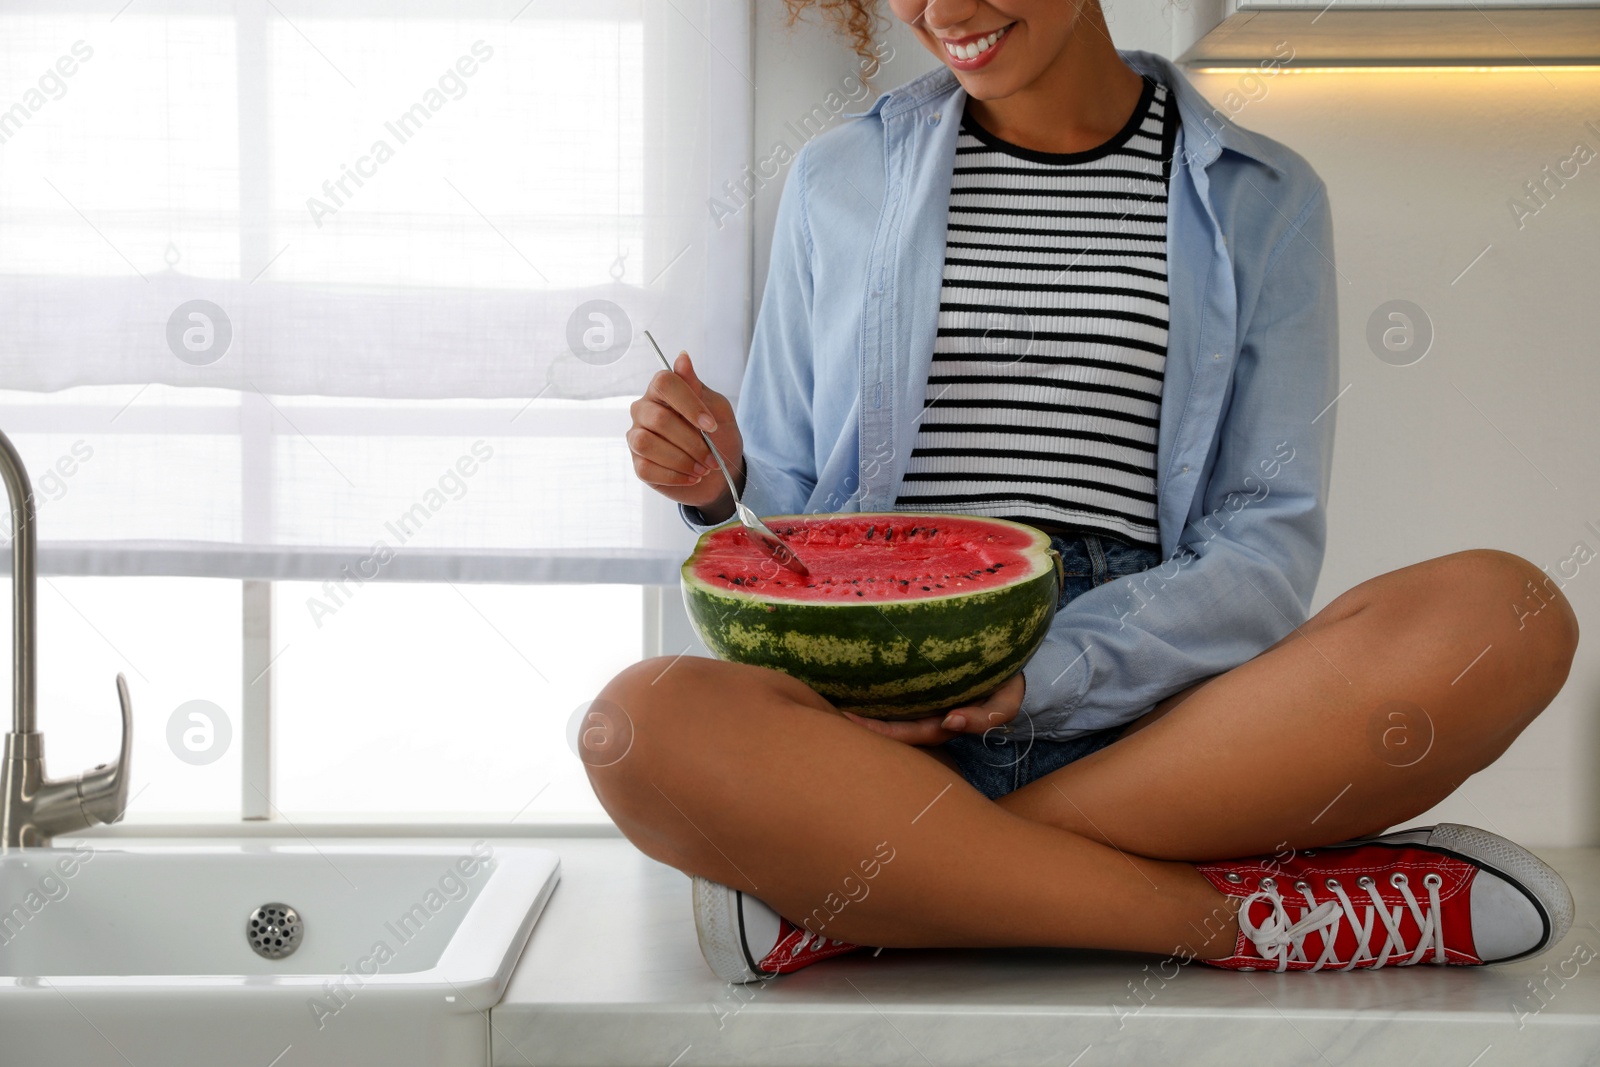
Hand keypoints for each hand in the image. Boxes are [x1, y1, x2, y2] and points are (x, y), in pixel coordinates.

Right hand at [627, 351, 743, 518]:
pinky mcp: (639, 464)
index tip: (711, 426)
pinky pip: (647, 468)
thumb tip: (682, 357)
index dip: (688, 404)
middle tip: (712, 458)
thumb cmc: (718, 436)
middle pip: (658, 419)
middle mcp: (644, 410)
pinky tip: (692, 477)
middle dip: (690, 441)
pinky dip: (675, 475)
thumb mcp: (717, 410)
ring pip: (647, 444)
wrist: (720, 473)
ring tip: (703, 469)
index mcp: (663, 390)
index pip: (664, 382)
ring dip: (681, 460)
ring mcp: (637, 437)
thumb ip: (697, 387)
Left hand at [840, 673, 1025, 746]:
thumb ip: (984, 717)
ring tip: (831, 703)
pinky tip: (847, 689)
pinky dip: (871, 699)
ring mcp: (922, 705)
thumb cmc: (1005, 688)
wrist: (1010, 673)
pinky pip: (892, 698)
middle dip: (862, 726)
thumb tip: (952, 720)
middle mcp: (927, 718)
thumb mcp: (1004, 705)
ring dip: (863, 713)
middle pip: (890, 729)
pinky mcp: (917, 689)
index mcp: (943, 723)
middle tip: (831, 712)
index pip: (909, 732)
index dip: (884, 731)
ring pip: (888, 715)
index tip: (853, 720)